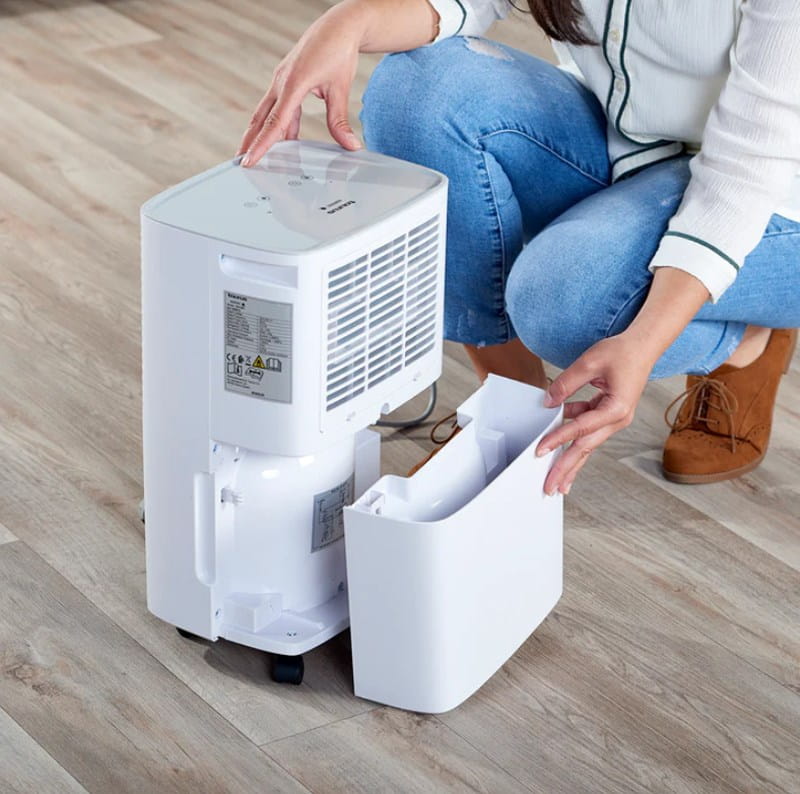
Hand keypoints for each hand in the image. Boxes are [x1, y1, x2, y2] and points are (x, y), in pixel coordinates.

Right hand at [237, 3, 363, 165]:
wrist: (339, 26)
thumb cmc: (338, 51)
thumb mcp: (340, 89)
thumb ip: (340, 121)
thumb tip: (350, 145)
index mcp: (293, 83)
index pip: (275, 122)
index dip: (262, 144)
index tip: (250, 159)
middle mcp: (282, 82)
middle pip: (261, 118)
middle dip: (250, 141)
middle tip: (241, 162)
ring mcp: (281, 80)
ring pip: (267, 113)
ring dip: (261, 133)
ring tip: (254, 153)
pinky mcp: (286, 80)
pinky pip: (277, 106)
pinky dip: (277, 123)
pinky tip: (281, 138)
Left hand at [535, 333, 654, 494]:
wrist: (643, 347)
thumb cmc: (622, 353)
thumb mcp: (590, 362)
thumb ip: (566, 383)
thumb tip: (549, 401)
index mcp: (617, 408)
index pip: (580, 428)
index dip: (558, 439)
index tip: (541, 451)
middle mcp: (617, 419)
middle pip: (585, 448)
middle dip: (566, 469)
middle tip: (549, 487)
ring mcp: (614, 420)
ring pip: (586, 445)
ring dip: (570, 462)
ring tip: (555, 480)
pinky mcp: (608, 416)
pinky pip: (587, 432)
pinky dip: (572, 439)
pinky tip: (557, 447)